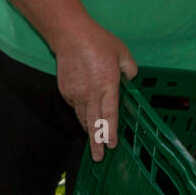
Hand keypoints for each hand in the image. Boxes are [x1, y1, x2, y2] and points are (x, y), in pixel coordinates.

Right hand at [54, 20, 137, 160]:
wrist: (70, 36)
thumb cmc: (99, 42)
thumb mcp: (122, 53)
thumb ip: (129, 70)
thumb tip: (129, 81)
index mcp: (108, 86)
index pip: (110, 115)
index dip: (111, 132)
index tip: (112, 145)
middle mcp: (91, 95)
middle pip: (93, 124)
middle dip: (96, 143)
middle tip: (98, 158)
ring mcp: (76, 96)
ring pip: (83, 118)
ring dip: (89, 131)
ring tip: (93, 143)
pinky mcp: (66, 93)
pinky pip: (76, 108)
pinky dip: (82, 113)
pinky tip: (86, 114)